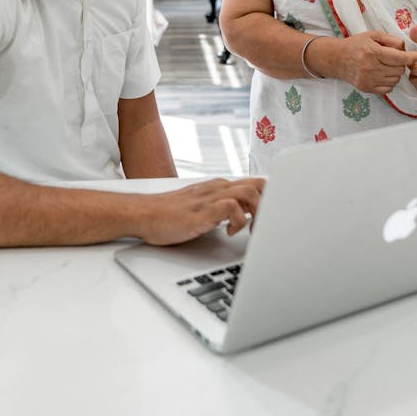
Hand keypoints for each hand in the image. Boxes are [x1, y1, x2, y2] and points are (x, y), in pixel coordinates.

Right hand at [135, 177, 264, 245]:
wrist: (143, 214)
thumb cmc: (168, 215)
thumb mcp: (201, 209)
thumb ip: (220, 209)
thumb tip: (241, 218)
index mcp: (218, 187)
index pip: (255, 183)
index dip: (270, 198)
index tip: (273, 216)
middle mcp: (217, 188)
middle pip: (259, 184)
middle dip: (270, 204)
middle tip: (266, 226)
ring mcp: (210, 198)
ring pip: (249, 192)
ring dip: (257, 212)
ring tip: (251, 231)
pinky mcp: (202, 211)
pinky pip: (231, 207)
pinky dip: (237, 220)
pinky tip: (229, 232)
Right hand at [327, 31, 416, 94]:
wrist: (337, 59)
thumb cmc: (356, 45)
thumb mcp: (373, 35)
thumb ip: (391, 39)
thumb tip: (406, 48)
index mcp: (373, 52)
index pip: (400, 58)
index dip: (412, 57)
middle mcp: (370, 68)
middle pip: (399, 70)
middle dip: (401, 64)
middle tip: (394, 58)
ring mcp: (368, 80)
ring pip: (395, 80)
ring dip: (395, 73)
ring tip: (386, 66)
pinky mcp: (367, 88)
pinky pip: (388, 89)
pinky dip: (389, 82)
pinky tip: (382, 74)